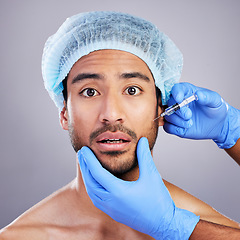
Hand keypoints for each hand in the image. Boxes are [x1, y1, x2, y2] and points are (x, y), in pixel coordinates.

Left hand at [78, 137, 198, 238]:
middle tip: (81, 154)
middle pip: (91, 182)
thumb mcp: (152, 175)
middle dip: (84, 167)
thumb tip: (142, 141)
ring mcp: (111, 209)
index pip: (97, 173)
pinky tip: (95, 182)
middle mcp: (111, 202)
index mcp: (118, 192)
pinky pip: (97, 199)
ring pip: (92, 192)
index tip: (83, 149)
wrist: (164, 224)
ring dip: (87, 177)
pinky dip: (92, 188)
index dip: (89, 160)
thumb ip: (144, 156)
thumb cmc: (158, 201)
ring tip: (85, 166)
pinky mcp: (114, 213)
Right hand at [163, 82, 239, 148]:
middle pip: (170, 103)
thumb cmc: (215, 109)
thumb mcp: (216, 101)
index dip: (176, 93)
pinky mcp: (174, 125)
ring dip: (178, 121)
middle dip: (178, 110)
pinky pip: (168, 127)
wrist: (217, 125)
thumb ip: (208, 97)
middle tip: (189, 115)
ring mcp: (175, 114)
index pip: (176, 88)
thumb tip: (198, 95)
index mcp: (187, 91)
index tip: (180, 99)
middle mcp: (178, 102)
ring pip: (168, 116)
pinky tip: (184, 129)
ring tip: (190, 123)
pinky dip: (175, 129)